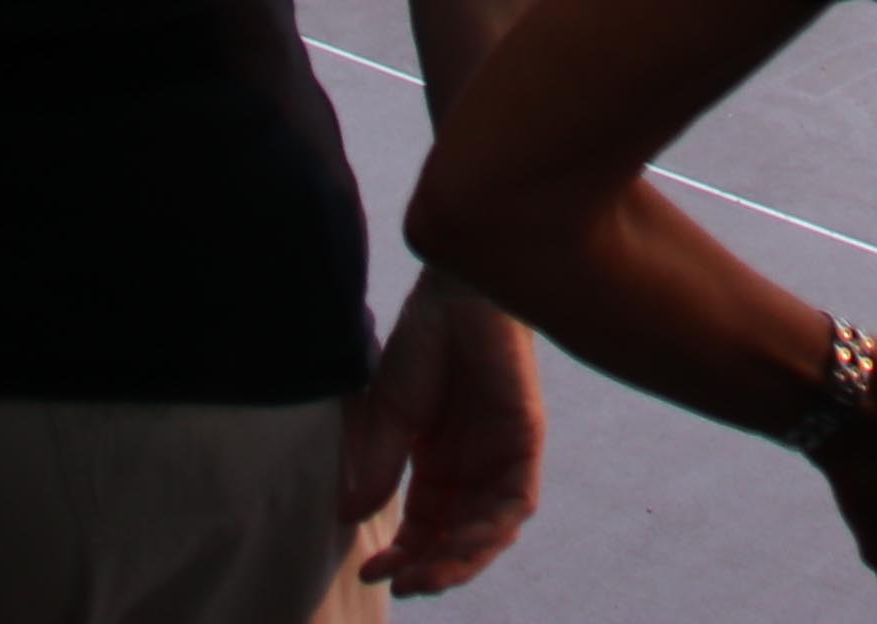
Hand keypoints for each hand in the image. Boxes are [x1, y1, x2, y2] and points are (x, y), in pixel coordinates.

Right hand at [339, 276, 541, 597]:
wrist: (457, 292)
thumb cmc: (423, 343)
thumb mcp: (390, 414)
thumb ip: (376, 467)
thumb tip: (350, 519)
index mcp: (436, 464)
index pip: (423, 527)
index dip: (402, 554)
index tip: (375, 572)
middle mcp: (471, 468)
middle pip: (458, 537)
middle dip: (434, 567)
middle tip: (407, 585)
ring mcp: (500, 456)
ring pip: (490, 529)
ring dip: (464, 558)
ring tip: (432, 575)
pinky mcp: (526, 442)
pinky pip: (518, 500)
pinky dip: (496, 527)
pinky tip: (469, 542)